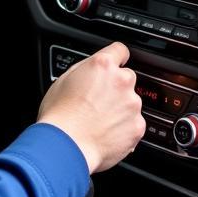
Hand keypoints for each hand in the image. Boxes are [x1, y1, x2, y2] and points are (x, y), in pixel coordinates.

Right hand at [37, 42, 145, 172]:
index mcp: (102, 65)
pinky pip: (134, 123)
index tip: (116, 63)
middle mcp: (122, 81)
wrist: (66, 147)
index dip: (116, 57)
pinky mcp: (138, 126)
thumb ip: (85, 71)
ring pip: (130, 102)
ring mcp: (132, 104)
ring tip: (98, 121)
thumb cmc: (59, 116)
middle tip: (97, 101)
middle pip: (126, 77)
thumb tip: (91, 72)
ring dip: (120, 109)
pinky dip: (124, 128)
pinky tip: (105, 133)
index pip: (120, 50)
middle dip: (115, 87)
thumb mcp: (63, 80)